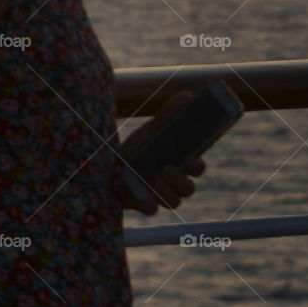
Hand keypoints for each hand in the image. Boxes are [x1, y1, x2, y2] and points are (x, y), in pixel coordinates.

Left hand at [118, 90, 207, 214]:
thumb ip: (169, 115)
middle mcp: (173, 183)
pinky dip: (150, 204)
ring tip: (152, 175)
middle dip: (181, 180)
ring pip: (175, 202)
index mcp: (179, 165)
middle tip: (167, 167)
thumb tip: (187, 96)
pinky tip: (145, 195)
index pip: (198, 167)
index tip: (192, 157)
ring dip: (166, 190)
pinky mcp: (144, 205)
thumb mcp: (151, 130)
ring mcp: (160, 196)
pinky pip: (153, 210)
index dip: (198, 164)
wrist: (109, 166)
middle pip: (189, 188)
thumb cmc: (139, 148)